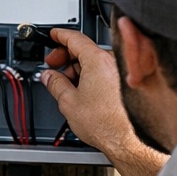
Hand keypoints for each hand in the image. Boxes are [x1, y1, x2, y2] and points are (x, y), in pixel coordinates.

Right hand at [40, 29, 138, 157]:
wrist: (128, 140)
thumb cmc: (106, 123)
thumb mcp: (68, 102)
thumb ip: (54, 83)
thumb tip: (48, 76)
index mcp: (98, 60)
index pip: (75, 38)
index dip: (59, 35)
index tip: (53, 35)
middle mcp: (113, 61)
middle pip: (85, 50)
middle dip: (66, 57)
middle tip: (53, 66)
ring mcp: (122, 71)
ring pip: (95, 62)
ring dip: (79, 69)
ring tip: (68, 86)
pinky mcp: (126, 82)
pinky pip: (106, 71)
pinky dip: (93, 76)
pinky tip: (84, 91)